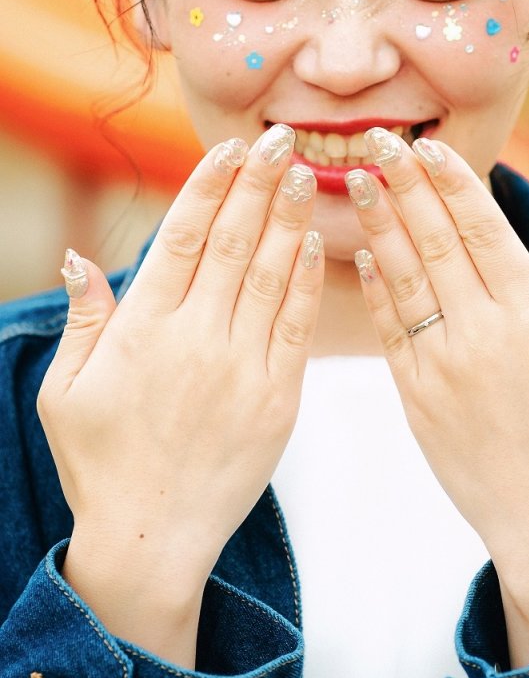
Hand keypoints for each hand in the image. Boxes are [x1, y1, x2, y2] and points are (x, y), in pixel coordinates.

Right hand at [38, 126, 323, 663]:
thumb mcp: (65, 391)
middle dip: (259, 184)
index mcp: (143, 331)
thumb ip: (83, 319)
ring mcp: (242, 369)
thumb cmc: (101, 463)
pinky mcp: (278, 400)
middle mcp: (196, 340)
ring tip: (304, 173)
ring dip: (288, 219)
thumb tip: (78, 256)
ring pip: (270, 275)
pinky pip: (295, 327)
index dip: (209, 187)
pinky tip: (314, 243)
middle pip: (233, 243)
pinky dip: (305, 281)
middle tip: (281, 138)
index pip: (181, 237)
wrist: (153, 540)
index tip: (231, 148)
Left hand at [346, 130, 528, 658]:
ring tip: (356, 178)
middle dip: (405, 185)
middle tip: (378, 140)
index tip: (428, 145)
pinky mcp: (416, 394)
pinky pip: (389, 329)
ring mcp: (442, 364)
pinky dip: (374, 287)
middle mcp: (479, 332)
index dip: (453, 184)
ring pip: (403, 277)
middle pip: (434, 242)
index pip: (483, 233)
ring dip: (378, 224)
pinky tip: (361, 253)